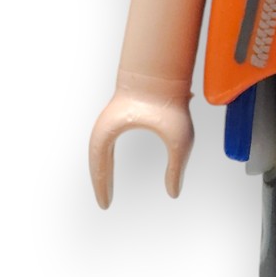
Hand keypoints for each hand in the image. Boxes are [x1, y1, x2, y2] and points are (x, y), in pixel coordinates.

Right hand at [89, 74, 193, 204]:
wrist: (164, 71)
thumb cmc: (170, 101)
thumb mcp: (179, 140)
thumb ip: (176, 168)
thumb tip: (173, 193)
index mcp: (109, 132)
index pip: (99, 166)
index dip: (102, 187)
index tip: (106, 205)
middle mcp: (105, 126)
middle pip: (96, 160)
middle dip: (100, 181)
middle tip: (105, 203)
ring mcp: (110, 120)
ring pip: (100, 151)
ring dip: (103, 169)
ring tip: (107, 188)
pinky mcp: (118, 116)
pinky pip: (107, 143)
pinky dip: (108, 158)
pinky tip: (113, 168)